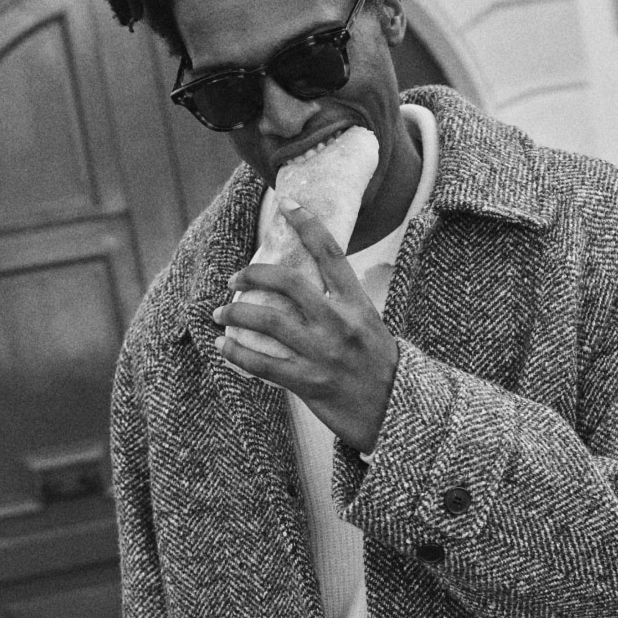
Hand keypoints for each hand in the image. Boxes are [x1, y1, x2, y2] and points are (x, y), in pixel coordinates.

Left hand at [211, 199, 398, 454]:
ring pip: (267, 321)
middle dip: (252, 274)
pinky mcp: (310, 383)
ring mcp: (323, 353)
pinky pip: (262, 363)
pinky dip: (237, 352)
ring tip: (221, 313)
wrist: (397, 413)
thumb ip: (340, 307)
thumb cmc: (380, 369)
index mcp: (357, 304)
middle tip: (235, 277)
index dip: (307, 223)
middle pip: (287, 282)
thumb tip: (302, 291)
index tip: (286, 204)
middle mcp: (339, 323)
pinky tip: (224, 346)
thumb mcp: (369, 326)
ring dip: (236, 313)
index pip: (330, 253)